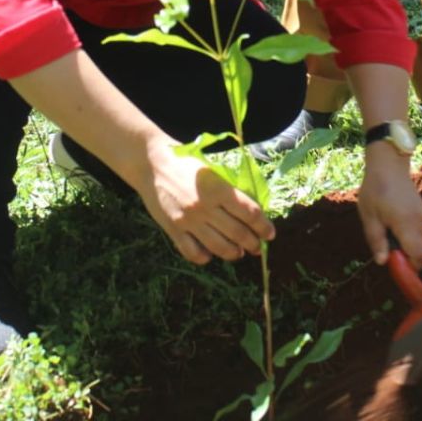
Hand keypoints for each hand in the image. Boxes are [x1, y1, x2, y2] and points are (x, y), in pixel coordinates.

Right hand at [137, 139, 275, 264]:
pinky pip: (193, 252)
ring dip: (234, 253)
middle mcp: (206, 206)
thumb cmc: (186, 163)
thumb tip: (251, 211)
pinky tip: (210, 254)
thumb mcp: (212, 171)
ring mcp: (189, 220)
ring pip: (219, 247)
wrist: (152, 163)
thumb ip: (229, 190)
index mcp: (219, 188)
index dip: (264, 226)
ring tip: (239, 253)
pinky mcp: (173, 229)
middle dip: (253, 244)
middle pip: (238, 233)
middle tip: (257, 247)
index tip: (269, 233)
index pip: (250, 213)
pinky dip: (205, 257)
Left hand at [357, 144, 421, 267]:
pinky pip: (416, 229)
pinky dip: (406, 231)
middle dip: (403, 254)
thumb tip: (383, 263)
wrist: (389, 163)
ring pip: (416, 240)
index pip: (418, 257)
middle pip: (417, 250)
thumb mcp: (370, 217)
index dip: (409, 268)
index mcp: (407, 226)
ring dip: (403, 241)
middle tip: (382, 243)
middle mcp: (420, 222)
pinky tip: (391, 218)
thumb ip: (377, 241)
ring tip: (384, 225)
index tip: (394, 267)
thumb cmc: (376, 189)